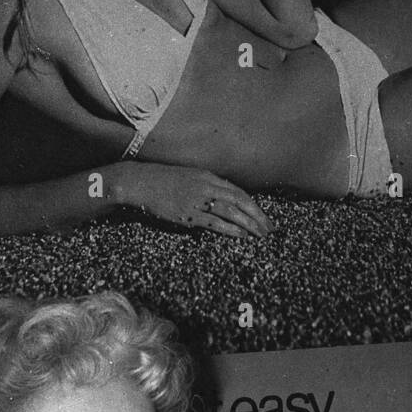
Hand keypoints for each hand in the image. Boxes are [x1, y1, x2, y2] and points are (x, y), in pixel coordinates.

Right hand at [121, 162, 273, 238]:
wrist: (140, 181)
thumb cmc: (161, 181)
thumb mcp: (187, 179)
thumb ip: (204, 188)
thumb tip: (216, 203)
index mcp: (208, 176)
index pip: (237, 191)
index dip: (253, 205)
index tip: (263, 216)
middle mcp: (207, 186)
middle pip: (241, 201)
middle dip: (258, 215)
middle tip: (270, 229)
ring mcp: (198, 199)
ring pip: (232, 211)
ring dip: (249, 224)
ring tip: (260, 235)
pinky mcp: (189, 213)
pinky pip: (215, 222)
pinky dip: (231, 229)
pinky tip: (242, 236)